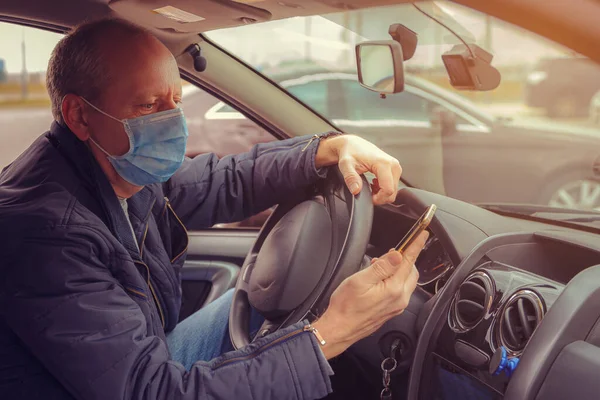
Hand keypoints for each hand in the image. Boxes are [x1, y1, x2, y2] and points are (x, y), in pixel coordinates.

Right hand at [312, 231, 427, 358]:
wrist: (340, 329)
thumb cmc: (346, 307)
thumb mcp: (361, 280)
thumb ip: (382, 267)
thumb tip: (397, 255)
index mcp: (394, 289)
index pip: (409, 261)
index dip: (415, 245)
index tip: (422, 235)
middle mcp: (400, 299)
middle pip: (411, 271)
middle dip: (404, 258)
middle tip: (390, 251)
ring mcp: (397, 306)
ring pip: (406, 281)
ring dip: (398, 269)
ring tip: (379, 265)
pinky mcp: (391, 311)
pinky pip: (400, 290)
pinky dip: (394, 280)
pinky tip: (380, 279)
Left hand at [315, 135, 401, 204]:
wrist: (353, 144)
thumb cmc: (350, 152)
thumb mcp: (346, 165)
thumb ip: (351, 178)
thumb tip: (356, 190)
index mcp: (384, 163)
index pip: (388, 189)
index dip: (378, 199)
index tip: (368, 198)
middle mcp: (393, 164)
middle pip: (393, 192)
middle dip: (380, 197)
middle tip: (367, 193)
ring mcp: (395, 166)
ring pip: (394, 189)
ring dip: (382, 193)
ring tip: (369, 186)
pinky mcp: (395, 168)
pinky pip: (393, 185)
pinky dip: (384, 188)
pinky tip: (374, 183)